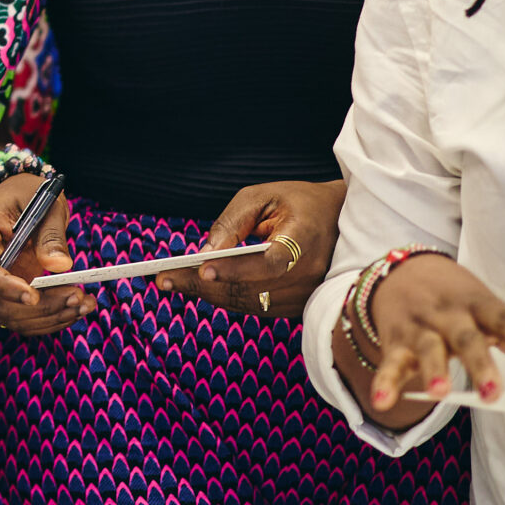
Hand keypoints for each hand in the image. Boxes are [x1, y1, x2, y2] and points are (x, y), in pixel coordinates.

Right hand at [0, 172, 87, 337]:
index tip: (33, 296)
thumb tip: (59, 265)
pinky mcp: (10, 294)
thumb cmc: (30, 193)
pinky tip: (77, 307)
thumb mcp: (43, 202)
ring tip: (85, 303)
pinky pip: (25, 317)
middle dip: (38, 307)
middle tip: (76, 297)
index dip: (3, 287)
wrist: (27, 199)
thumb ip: (50, 233)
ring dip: (49, 316)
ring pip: (12, 316)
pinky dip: (51, 318)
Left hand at [157, 179, 343, 318]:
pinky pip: (257, 308)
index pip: (270, 262)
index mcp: (306, 238)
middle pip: (252, 289)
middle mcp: (311, 273)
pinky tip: (199, 288)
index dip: (236, 269)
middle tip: (164, 280)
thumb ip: (232, 222)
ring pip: (250, 303)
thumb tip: (204, 253)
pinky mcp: (300, 305)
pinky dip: (226, 299)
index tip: (201, 269)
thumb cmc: (297, 202)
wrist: (341, 219)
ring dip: (209, 295)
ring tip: (173, 283)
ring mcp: (307, 294)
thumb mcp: (263, 197)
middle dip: (203, 286)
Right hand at [357, 254, 504, 421]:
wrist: (403, 272)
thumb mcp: (495, 317)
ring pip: (427, 348)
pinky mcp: (394, 341)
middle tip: (494, 393)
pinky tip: (383, 401)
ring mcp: (420, 326)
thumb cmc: (462, 302)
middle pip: (467, 338)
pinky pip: (389, 363)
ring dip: (433, 370)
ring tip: (439, 393)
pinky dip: (385, 382)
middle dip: (479, 364)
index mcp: (481, 305)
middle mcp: (450, 313)